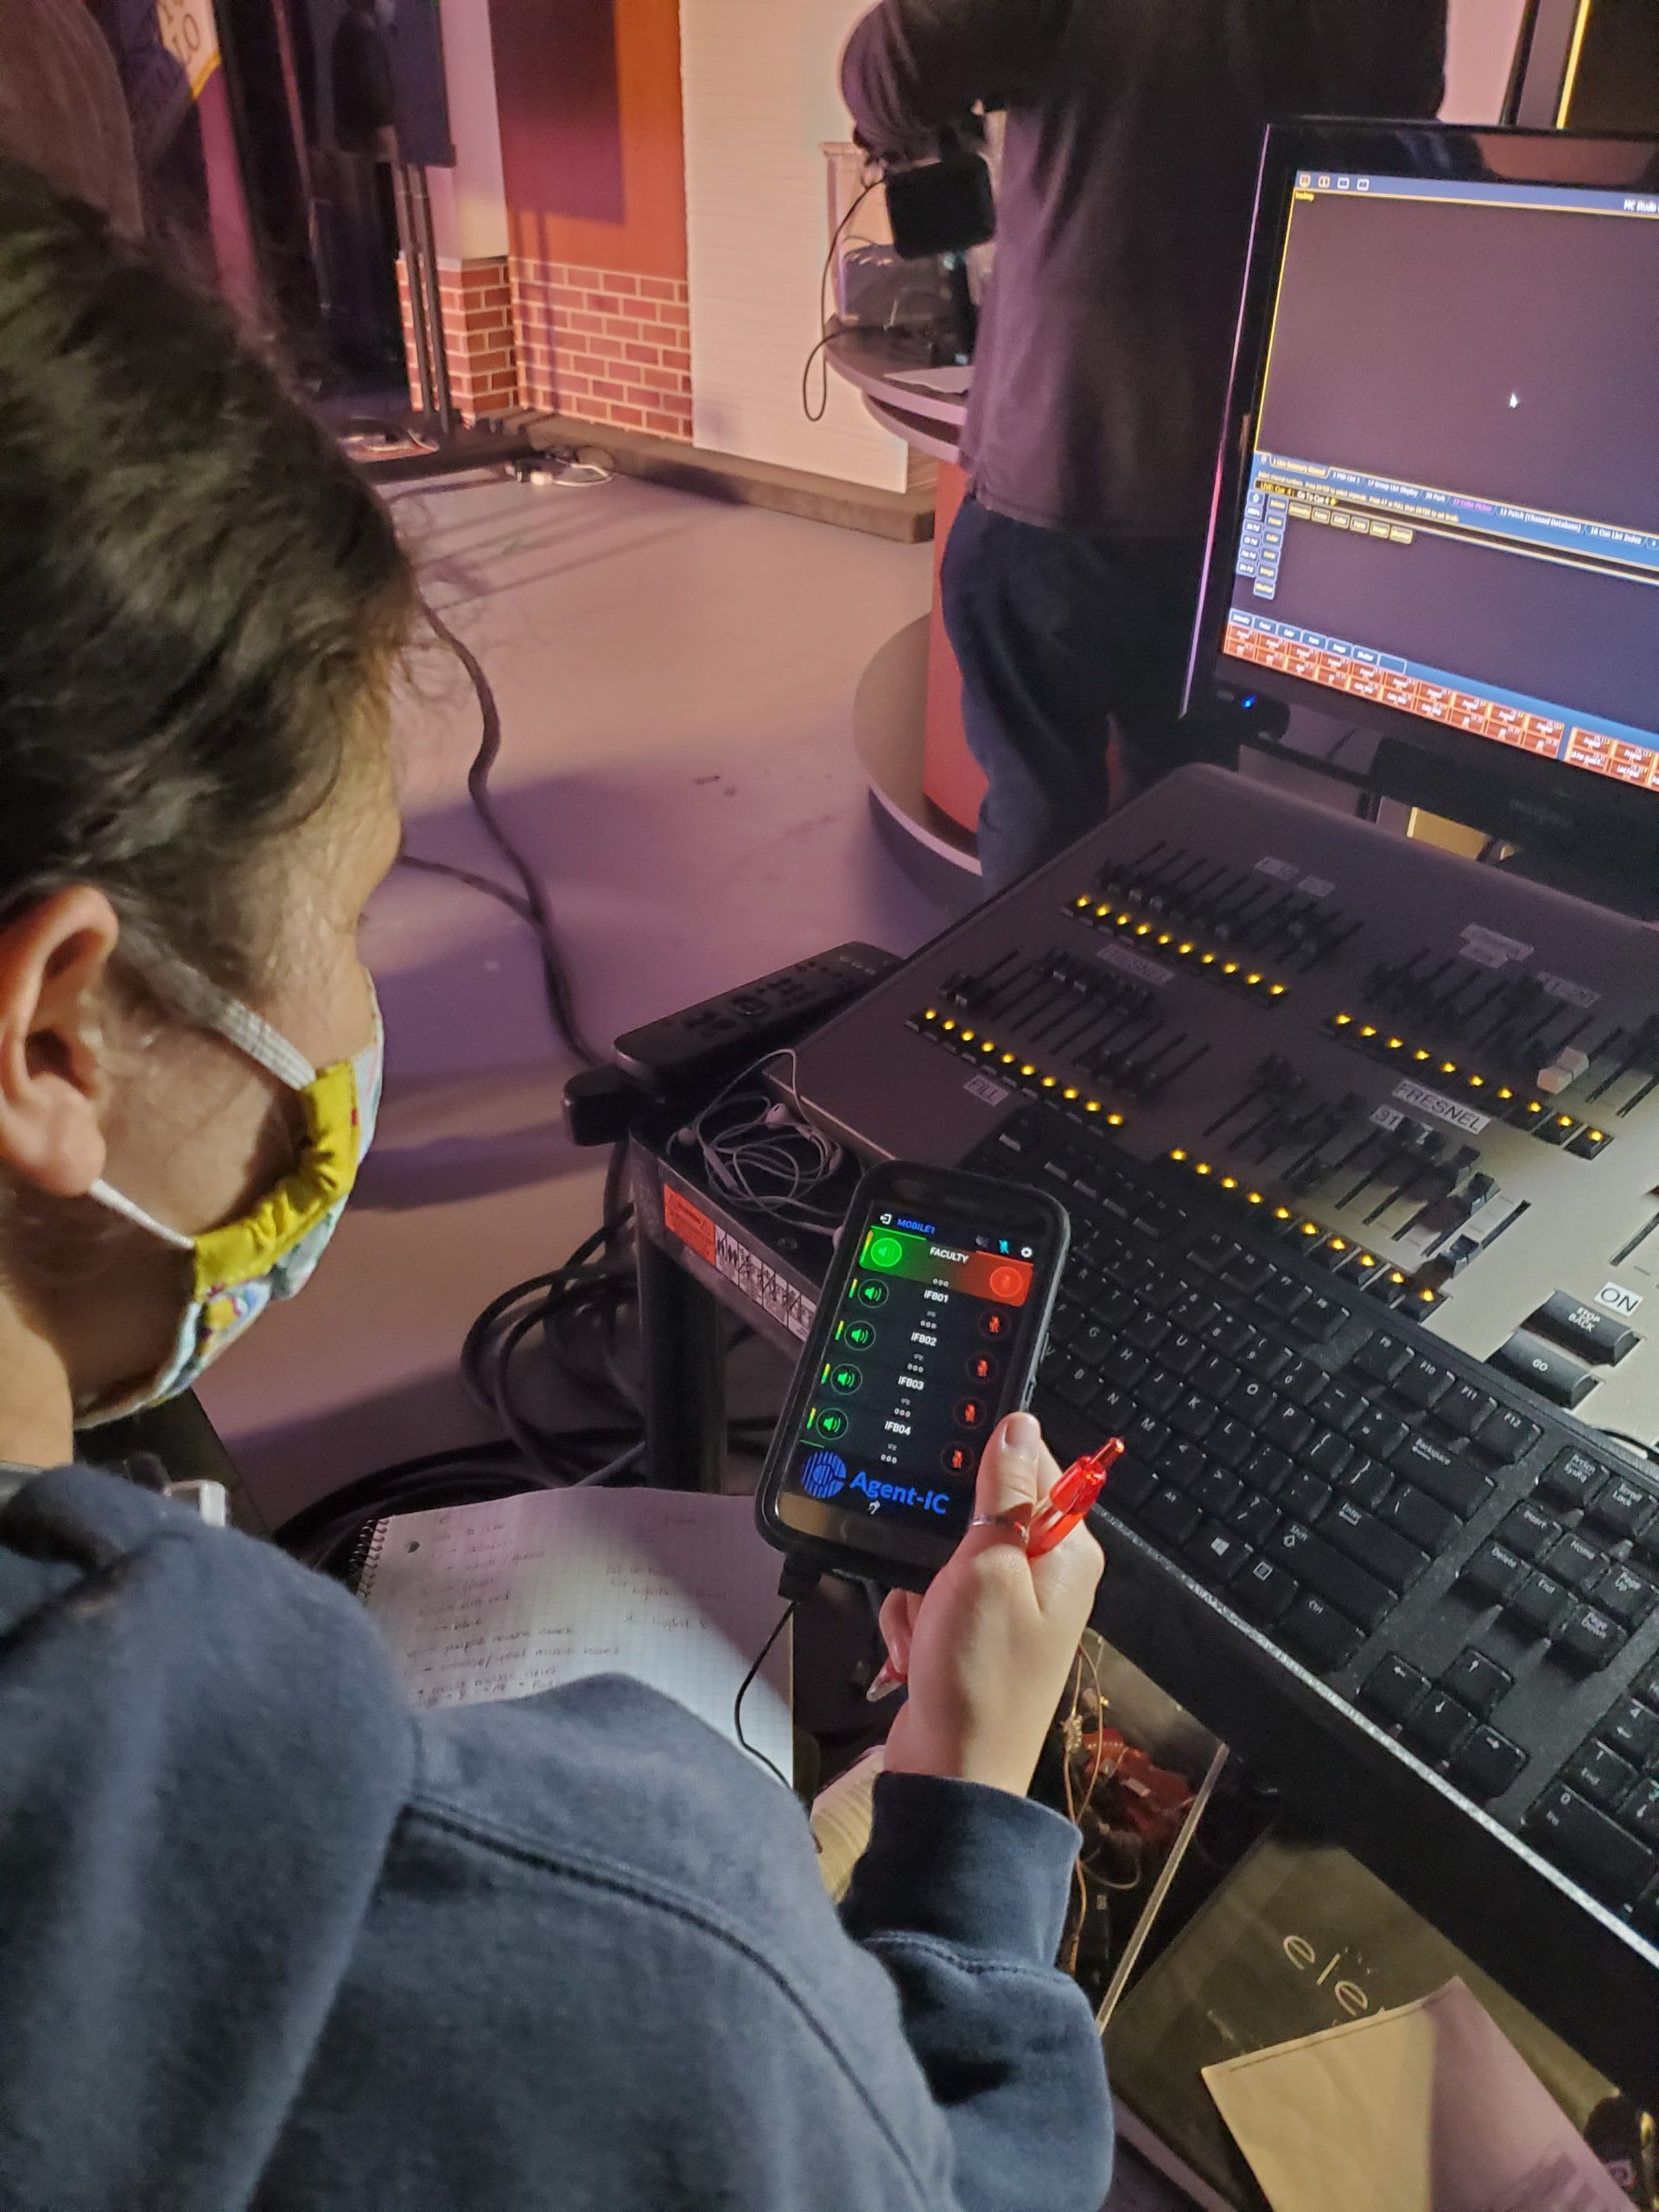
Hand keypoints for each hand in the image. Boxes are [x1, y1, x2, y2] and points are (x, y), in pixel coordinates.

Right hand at [879, 1412, 1104, 1798]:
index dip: (983, 1472)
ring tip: (930, 1626)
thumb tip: (1019, 1424)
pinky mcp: (975, 1631)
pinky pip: (930, 1593)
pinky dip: (914, 1617)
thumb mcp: (988, 1568)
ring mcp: (1009, 1605)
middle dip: (937, 1543)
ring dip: (919, 1586)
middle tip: (938, 1581)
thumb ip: (1004, 1492)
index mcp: (1066, 1549)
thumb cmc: (979, 1679)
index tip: (954, 1499)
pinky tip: (920, 1648)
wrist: (951, 1771)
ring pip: (943, 1553)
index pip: (1034, 1465)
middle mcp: (1046, 1573)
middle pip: (979, 1511)